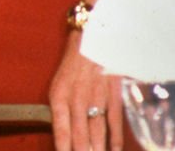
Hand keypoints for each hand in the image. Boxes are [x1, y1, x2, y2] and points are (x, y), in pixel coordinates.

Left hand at [49, 32, 122, 150]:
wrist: (91, 35)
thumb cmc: (72, 62)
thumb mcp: (59, 82)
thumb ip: (62, 107)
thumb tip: (65, 135)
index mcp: (59, 94)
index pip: (60, 130)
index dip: (63, 148)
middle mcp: (76, 97)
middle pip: (80, 135)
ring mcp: (96, 96)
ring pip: (97, 131)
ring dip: (97, 149)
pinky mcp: (112, 93)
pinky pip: (114, 120)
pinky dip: (115, 138)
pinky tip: (114, 150)